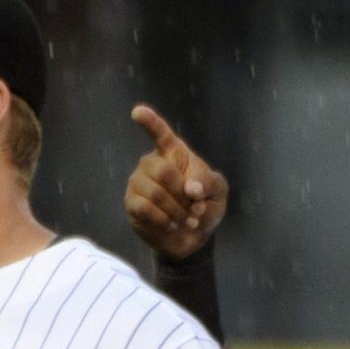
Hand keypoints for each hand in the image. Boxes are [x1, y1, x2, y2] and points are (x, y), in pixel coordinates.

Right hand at [122, 103, 226, 260]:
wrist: (193, 236)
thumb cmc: (205, 206)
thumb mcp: (217, 191)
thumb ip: (208, 183)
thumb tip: (191, 188)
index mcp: (173, 154)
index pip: (160, 134)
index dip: (150, 122)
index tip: (137, 111)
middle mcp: (151, 164)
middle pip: (162, 170)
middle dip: (182, 194)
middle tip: (194, 208)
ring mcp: (138, 184)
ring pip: (154, 192)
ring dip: (176, 210)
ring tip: (186, 220)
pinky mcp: (132, 204)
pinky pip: (144, 208)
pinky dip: (163, 219)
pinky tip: (171, 224)